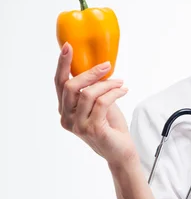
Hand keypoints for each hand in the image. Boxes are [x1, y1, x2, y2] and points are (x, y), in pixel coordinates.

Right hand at [54, 43, 136, 166]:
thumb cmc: (110, 126)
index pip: (59, 83)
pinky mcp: (92, 129)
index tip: (68, 47)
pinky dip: (114, 93)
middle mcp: (67, 118)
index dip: (63, 64)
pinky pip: (102, 102)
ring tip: (120, 83)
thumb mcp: (99, 103)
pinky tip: (123, 90)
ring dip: (107, 84)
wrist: (121, 151)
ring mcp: (78, 125)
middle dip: (90, 73)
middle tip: (106, 66)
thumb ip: (92, 89)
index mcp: (65, 110)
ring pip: (88, 93)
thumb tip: (98, 68)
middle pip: (70, 86)